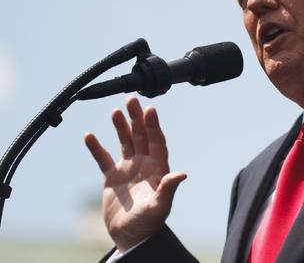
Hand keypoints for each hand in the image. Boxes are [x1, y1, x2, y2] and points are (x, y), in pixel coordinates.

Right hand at [84, 97, 186, 251]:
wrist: (131, 236)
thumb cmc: (149, 223)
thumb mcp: (160, 206)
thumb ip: (168, 188)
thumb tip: (182, 174)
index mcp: (158, 168)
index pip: (157, 141)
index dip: (154, 125)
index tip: (150, 109)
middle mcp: (144, 164)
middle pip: (141, 135)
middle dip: (137, 118)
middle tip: (132, 99)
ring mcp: (128, 169)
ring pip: (125, 142)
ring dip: (121, 127)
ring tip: (115, 111)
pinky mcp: (112, 177)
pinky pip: (103, 158)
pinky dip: (96, 147)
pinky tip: (89, 135)